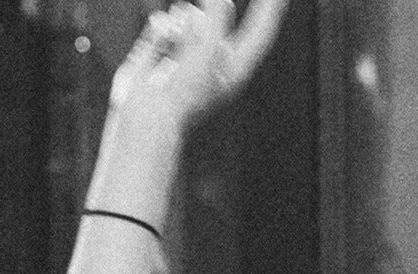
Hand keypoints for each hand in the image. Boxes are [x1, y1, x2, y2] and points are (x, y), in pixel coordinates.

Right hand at [110, 0, 288, 130]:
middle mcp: (214, 61)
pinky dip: (161, 26)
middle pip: (216, 18)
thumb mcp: (208, 50)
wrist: (147, 118)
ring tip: (172, 40)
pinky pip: (164, 22)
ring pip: (188, 15)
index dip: (270, 9)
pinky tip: (159, 37)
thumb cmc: (184, 94)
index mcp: (235, 68)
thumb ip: (217, 19)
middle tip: (196, 23)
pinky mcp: (160, 50)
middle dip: (206, 13)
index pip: (260, 32)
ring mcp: (186, 55)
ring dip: (180, 22)